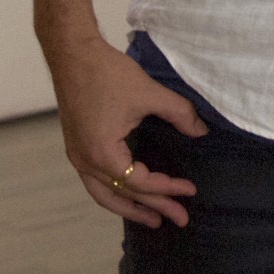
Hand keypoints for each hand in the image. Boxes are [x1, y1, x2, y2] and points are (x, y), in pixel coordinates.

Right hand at [43, 34, 205, 226]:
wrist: (73, 54)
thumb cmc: (108, 73)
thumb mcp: (149, 94)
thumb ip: (179, 114)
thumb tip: (201, 131)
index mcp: (102, 153)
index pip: (139, 182)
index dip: (167, 188)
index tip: (190, 189)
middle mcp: (85, 161)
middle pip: (121, 196)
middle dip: (152, 208)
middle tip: (180, 219)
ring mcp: (76, 155)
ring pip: (103, 194)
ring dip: (129, 208)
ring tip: (154, 219)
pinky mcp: (76, 146)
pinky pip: (95, 181)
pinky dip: (114, 192)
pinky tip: (130, 193)